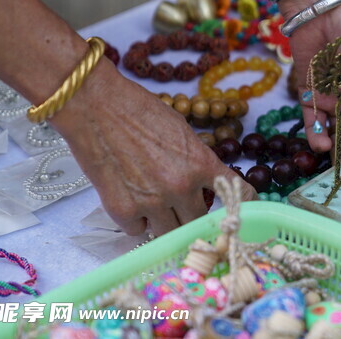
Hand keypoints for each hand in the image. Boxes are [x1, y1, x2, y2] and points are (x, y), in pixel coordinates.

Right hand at [53, 65, 254, 235]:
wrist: (96, 106)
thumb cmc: (139, 111)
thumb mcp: (182, 131)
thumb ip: (196, 160)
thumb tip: (203, 181)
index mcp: (201, 163)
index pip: (235, 192)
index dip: (243, 203)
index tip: (244, 208)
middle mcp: (181, 187)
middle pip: (198, 221)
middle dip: (194, 216)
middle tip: (185, 207)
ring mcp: (151, 202)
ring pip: (170, 233)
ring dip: (166, 223)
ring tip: (156, 206)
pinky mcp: (122, 211)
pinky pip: (139, 231)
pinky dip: (138, 223)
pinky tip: (133, 204)